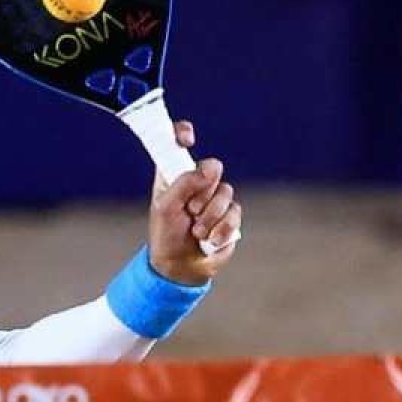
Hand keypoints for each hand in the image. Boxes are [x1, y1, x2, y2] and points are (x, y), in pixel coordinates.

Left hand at [148, 120, 240, 285]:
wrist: (181, 267)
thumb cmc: (166, 235)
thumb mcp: (166, 207)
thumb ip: (184, 183)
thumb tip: (212, 167)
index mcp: (174, 174)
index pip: (177, 144)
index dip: (182, 134)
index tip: (188, 138)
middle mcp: (196, 182)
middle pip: (213, 167)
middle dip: (203, 192)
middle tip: (190, 210)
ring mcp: (214, 198)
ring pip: (226, 192)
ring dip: (210, 215)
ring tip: (197, 231)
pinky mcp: (229, 215)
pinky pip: (235, 212)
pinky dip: (221, 228)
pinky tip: (210, 239)